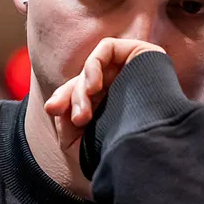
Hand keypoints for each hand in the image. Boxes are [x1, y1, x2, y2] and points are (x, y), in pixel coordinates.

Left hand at [42, 38, 166, 152]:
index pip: (80, 92)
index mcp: (112, 105)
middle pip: (86, 79)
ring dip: (83, 86)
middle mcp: (122, 86)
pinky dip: (93, 65)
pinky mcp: (141, 53)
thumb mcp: (83, 145)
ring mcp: (132, 69)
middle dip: (74, 96)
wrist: (151, 152)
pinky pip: (107, 48)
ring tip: (85, 113)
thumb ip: (64, 124)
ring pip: (95, 67)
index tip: (53, 109)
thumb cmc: (120, 154)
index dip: (62, 97)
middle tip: (78, 120)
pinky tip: (95, 87)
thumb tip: (53, 106)